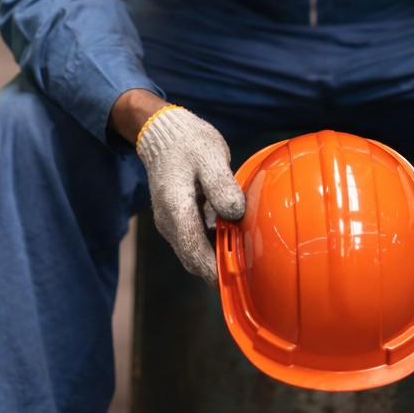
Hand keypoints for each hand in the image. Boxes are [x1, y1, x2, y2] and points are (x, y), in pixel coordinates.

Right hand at [125, 95, 245, 284]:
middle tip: (250, 276)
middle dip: (219, 271)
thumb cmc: (188, 142)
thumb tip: (236, 213)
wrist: (163, 132)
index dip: (216, 271)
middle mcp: (169, 223)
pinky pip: (196, 242)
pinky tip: (235, 240)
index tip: (239, 280)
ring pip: (194, 254)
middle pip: (194, 260)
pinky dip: (213, 247)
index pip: (194, 253)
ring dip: (217, 260)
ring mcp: (172, 223)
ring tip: (247, 260)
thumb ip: (221, 185)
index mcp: (176, 210)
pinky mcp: (179, 219)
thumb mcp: (209, 156)